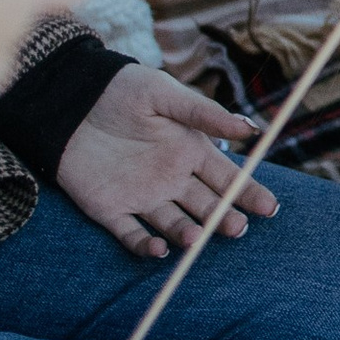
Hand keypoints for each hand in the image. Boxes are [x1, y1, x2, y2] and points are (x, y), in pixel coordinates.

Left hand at [58, 62, 273, 260]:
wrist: (70, 100)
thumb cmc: (122, 90)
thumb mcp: (166, 95)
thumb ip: (206, 114)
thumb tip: (251, 130)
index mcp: (190, 151)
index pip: (228, 178)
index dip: (249, 193)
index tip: (270, 208)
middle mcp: (172, 179)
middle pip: (206, 206)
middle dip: (223, 218)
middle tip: (237, 228)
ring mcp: (143, 196)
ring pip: (173, 224)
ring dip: (187, 234)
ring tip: (196, 237)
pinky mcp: (111, 210)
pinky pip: (132, 235)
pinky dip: (145, 247)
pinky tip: (158, 249)